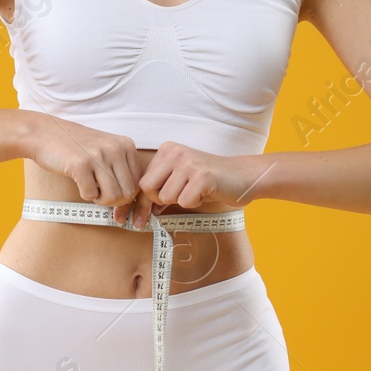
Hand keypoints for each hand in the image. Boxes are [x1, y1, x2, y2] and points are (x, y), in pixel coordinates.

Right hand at [27, 115, 143, 213]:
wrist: (44, 133)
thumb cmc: (75, 146)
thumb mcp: (106, 150)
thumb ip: (121, 169)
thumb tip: (132, 203)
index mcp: (126, 145)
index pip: (138, 183)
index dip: (126, 197)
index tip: (115, 202)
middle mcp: (115, 148)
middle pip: (128, 193)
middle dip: (114, 201)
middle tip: (99, 195)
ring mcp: (98, 156)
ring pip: (113, 197)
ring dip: (100, 199)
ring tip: (90, 188)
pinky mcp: (80, 165)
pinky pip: (91, 195)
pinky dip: (85, 194)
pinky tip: (79, 183)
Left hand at [116, 142, 267, 226]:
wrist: (243, 176)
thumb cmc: (208, 181)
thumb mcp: (180, 178)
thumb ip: (159, 189)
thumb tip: (138, 212)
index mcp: (166, 150)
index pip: (142, 181)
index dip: (137, 203)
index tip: (127, 220)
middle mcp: (175, 152)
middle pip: (148, 189)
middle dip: (157, 202)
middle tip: (169, 205)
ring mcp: (189, 163)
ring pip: (166, 197)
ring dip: (181, 201)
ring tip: (196, 192)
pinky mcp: (202, 176)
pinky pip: (184, 201)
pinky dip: (194, 203)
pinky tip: (205, 193)